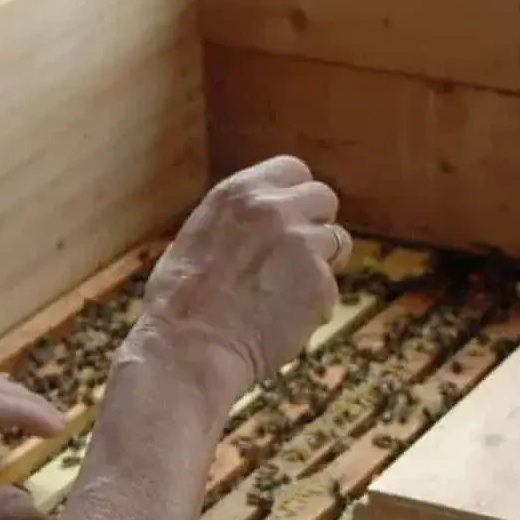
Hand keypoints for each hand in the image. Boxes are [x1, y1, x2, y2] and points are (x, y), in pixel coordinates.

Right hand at [125, 156, 349, 421]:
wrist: (188, 349)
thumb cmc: (181, 302)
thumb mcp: (199, 235)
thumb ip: (239, 218)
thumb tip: (264, 217)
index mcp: (240, 192)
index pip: (293, 169)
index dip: (295, 195)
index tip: (290, 217)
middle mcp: (275, 209)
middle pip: (324, 198)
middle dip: (315, 223)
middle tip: (294, 256)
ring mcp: (302, 245)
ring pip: (337, 242)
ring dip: (319, 264)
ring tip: (283, 292)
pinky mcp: (320, 284)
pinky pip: (331, 287)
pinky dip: (313, 304)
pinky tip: (280, 319)